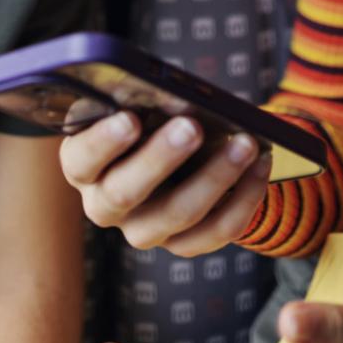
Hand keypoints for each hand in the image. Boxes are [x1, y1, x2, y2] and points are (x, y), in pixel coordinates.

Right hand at [60, 111, 271, 254]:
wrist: (174, 151)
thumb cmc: (147, 117)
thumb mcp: (137, 103)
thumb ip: (142, 99)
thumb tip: (175, 98)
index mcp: (83, 165)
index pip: (80, 160)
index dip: (103, 142)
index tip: (129, 118)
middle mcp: (105, 205)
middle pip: (126, 191)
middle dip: (161, 157)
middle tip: (192, 126)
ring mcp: (144, 230)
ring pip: (178, 214)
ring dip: (216, 176)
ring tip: (245, 143)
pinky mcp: (182, 244)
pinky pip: (216, 231)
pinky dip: (244, 197)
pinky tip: (261, 164)